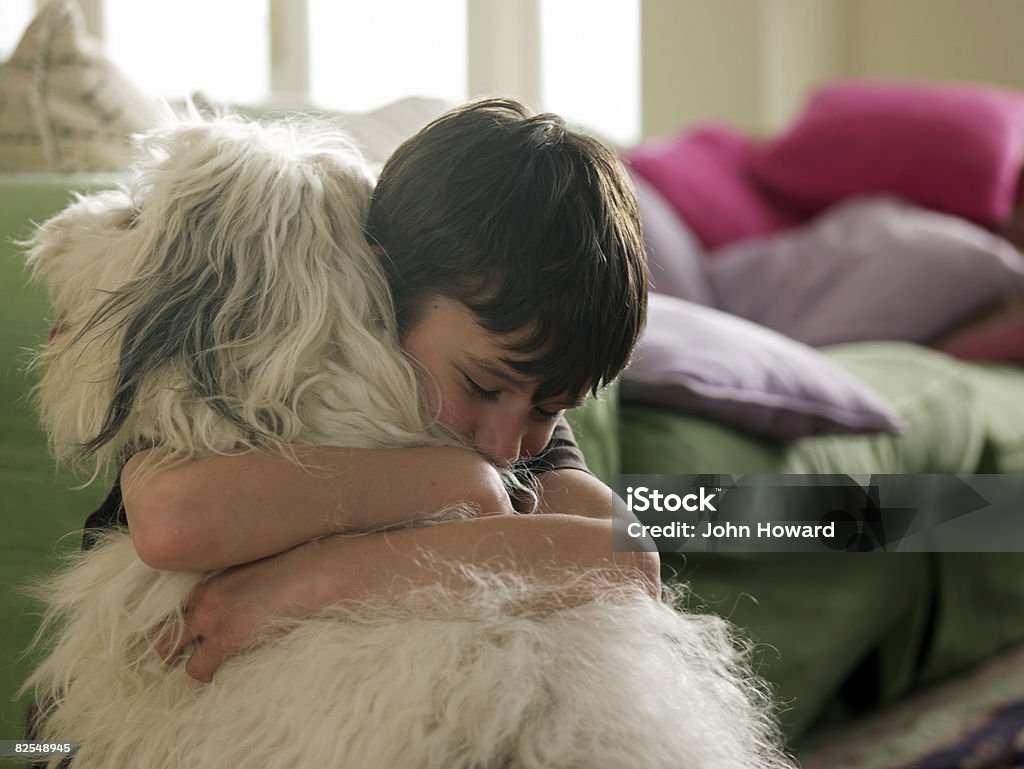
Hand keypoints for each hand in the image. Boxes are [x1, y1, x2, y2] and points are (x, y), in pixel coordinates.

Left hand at [152, 539, 332, 681]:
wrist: (318, 574)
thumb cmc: (299, 570)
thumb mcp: (257, 569)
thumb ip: (235, 586)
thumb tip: (236, 604)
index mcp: (211, 579)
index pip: (173, 608)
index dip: (174, 627)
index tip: (181, 638)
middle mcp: (203, 598)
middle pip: (162, 630)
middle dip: (167, 648)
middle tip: (178, 660)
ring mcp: (213, 618)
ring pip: (170, 653)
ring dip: (185, 662)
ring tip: (200, 669)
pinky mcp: (227, 640)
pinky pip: (198, 669)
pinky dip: (205, 676)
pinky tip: (219, 675)